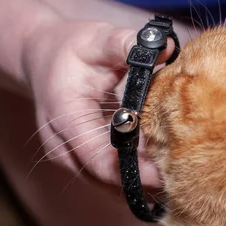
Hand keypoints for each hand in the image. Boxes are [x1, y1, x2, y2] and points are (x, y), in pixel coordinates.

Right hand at [22, 21, 173, 191]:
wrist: (40, 56)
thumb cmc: (71, 48)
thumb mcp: (99, 39)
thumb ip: (129, 44)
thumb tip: (167, 47)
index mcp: (65, 117)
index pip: (102, 161)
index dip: (137, 171)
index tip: (171, 171)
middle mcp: (60, 146)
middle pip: (107, 181)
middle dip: (145, 181)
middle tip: (184, 174)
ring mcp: (66, 158)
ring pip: (108, 186)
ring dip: (140, 181)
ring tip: (175, 170)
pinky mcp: (77, 162)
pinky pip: (107, 179)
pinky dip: (132, 176)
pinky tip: (157, 165)